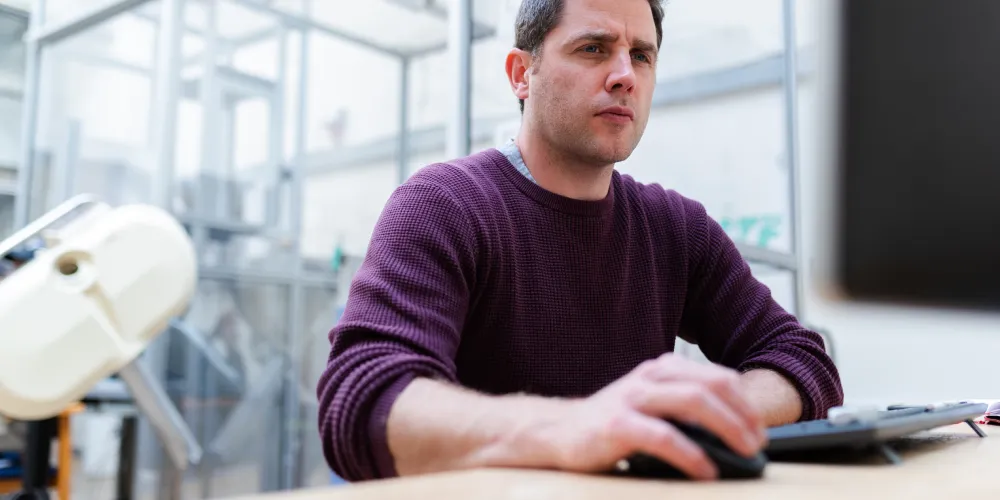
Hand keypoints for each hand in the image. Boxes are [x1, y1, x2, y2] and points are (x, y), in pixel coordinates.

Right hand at [548, 353, 766, 479]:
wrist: (558, 432)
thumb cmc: (612, 422)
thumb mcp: (650, 404)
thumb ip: (683, 407)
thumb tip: (735, 431)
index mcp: (660, 369)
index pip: (716, 377)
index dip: (745, 402)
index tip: (760, 428)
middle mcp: (648, 377)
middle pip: (709, 387)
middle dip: (742, 415)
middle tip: (758, 443)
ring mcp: (631, 399)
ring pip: (691, 402)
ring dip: (726, 428)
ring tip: (744, 452)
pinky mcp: (616, 426)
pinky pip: (663, 436)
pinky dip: (690, 454)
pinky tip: (705, 470)